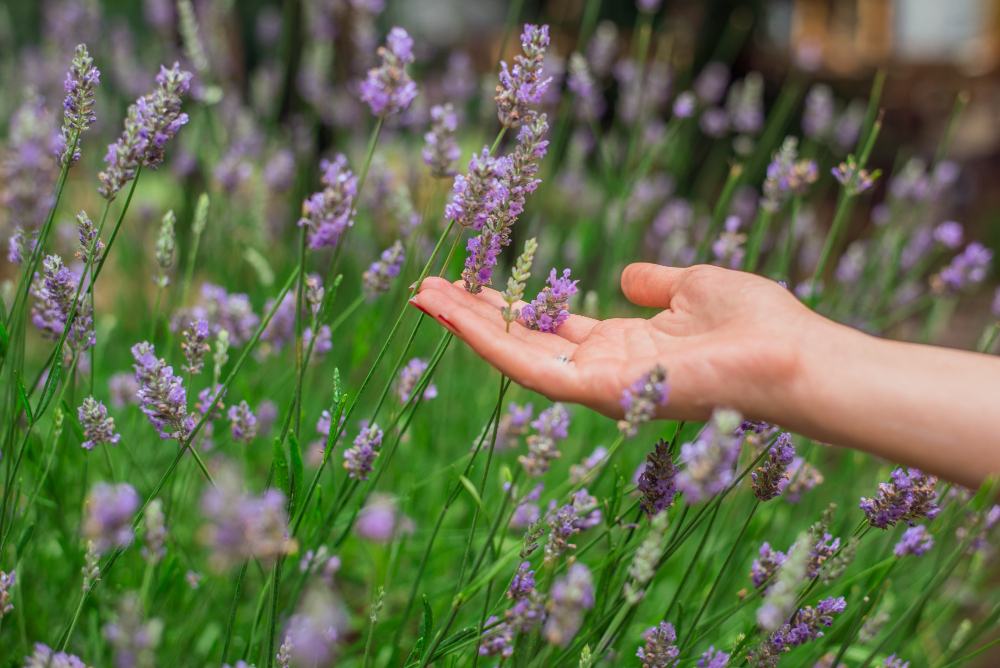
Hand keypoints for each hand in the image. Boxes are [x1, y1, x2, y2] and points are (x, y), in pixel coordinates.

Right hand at [409, 263, 822, 422]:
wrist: (795, 357)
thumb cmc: (757, 323)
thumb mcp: (694, 288)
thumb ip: (655, 283)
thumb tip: (626, 277)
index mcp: (623, 348)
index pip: (551, 329)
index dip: (510, 308)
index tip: (472, 281)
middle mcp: (603, 372)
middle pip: (524, 343)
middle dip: (474, 317)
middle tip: (427, 288)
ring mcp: (598, 386)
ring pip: (514, 357)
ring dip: (467, 327)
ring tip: (423, 295)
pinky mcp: (600, 391)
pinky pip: (531, 367)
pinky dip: (487, 340)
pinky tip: (453, 312)